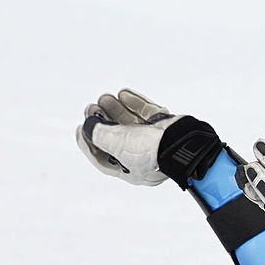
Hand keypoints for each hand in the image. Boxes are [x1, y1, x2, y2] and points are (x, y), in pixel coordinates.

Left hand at [76, 89, 222, 187]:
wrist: (183, 142)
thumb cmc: (151, 151)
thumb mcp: (116, 144)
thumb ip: (99, 134)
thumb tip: (91, 125)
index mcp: (131, 170)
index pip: (104, 159)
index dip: (89, 143)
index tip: (82, 128)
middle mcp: (143, 157)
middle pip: (117, 138)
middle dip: (102, 121)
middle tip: (92, 107)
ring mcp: (156, 142)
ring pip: (131, 124)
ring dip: (116, 109)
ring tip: (106, 97)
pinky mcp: (166, 127)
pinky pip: (147, 114)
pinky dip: (135, 104)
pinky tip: (124, 94)